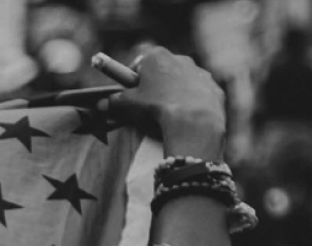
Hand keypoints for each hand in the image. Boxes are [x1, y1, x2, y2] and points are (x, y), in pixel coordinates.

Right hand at [101, 47, 226, 159]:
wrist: (194, 118)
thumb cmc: (157, 106)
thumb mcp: (128, 104)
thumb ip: (114, 101)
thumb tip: (102, 104)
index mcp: (156, 56)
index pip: (139, 62)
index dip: (132, 77)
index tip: (129, 90)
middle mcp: (180, 58)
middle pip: (161, 70)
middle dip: (154, 84)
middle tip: (146, 103)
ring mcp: (199, 72)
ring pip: (181, 81)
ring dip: (173, 92)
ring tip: (167, 113)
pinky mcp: (213, 86)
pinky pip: (198, 93)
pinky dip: (191, 102)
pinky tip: (185, 116)